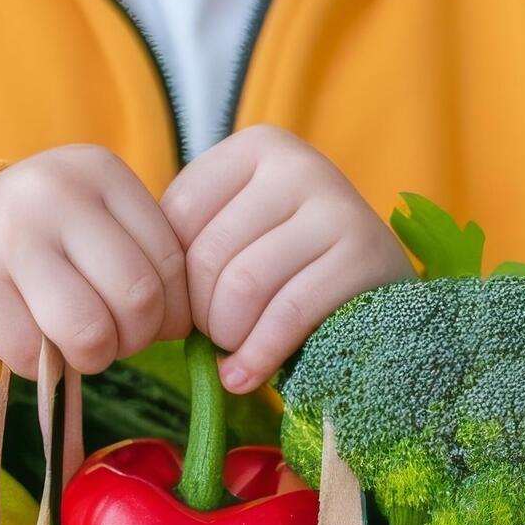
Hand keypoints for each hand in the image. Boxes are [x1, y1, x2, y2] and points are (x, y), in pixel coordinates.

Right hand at [0, 145, 188, 377]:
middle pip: (138, 299)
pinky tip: (31, 339)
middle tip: (113, 337)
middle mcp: (53, 190)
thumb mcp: (103, 228)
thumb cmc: (52, 246)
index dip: (175, 313)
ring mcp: (8, 233)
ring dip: (92, 358)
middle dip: (134, 339)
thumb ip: (151, 261)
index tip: (151, 321)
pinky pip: (35, 356)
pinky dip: (40, 366)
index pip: (172, 264)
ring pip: (90, 333)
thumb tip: (195, 325)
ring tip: (77, 342)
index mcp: (99, 171)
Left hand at [161, 125, 411, 392]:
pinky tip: (248, 377)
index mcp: (257, 148)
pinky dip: (258, 357)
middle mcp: (298, 163)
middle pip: (208, 254)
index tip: (188, 312)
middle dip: (202, 316)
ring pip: (243, 286)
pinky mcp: (363, 255)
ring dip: (230, 339)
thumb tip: (141, 289)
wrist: (383, 298)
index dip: (173, 279)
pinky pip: (288, 314)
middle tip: (217, 341)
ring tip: (237, 354)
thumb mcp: (242, 238)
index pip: (177, 215)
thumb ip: (194, 244)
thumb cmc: (296, 273)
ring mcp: (336, 205)